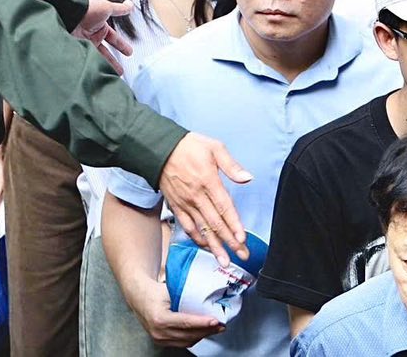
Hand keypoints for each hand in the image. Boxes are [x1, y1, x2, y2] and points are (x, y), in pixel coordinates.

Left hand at [74, 0, 136, 72]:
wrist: (69, 12)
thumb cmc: (87, 8)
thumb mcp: (107, 8)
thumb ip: (119, 9)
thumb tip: (130, 5)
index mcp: (100, 27)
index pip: (114, 39)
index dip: (122, 45)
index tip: (129, 53)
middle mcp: (92, 36)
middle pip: (105, 52)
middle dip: (113, 61)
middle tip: (120, 71)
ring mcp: (83, 43)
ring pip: (96, 58)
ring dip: (103, 67)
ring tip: (110, 77)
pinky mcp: (76, 49)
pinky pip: (86, 60)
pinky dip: (91, 66)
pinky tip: (96, 73)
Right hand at [128, 278, 227, 346]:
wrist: (138, 296)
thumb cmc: (154, 290)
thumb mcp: (169, 289)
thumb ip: (185, 293)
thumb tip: (207, 293)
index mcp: (159, 318)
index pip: (186, 323)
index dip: (202, 323)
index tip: (216, 321)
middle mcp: (158, 332)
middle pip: (188, 335)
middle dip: (207, 330)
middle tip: (221, 325)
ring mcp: (159, 338)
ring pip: (187, 341)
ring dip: (202, 335)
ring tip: (215, 329)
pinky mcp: (161, 341)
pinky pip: (181, 342)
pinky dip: (193, 337)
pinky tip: (202, 331)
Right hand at [157, 133, 250, 266]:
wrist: (159, 149)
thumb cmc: (188, 146)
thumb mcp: (214, 147)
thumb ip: (231, 165)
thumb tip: (247, 178)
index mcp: (208, 181)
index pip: (224, 207)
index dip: (234, 225)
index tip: (242, 239)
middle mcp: (197, 196)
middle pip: (215, 223)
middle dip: (229, 242)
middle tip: (242, 255)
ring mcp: (185, 203)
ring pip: (202, 229)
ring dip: (214, 246)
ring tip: (224, 261)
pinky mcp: (176, 206)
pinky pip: (187, 226)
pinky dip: (196, 237)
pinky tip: (204, 246)